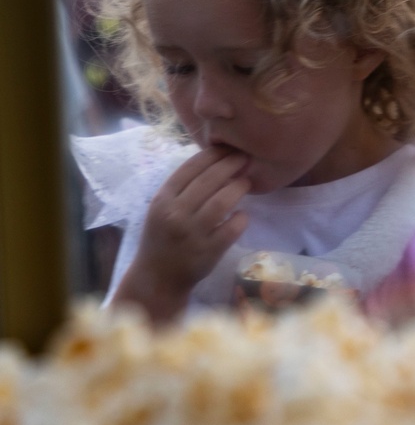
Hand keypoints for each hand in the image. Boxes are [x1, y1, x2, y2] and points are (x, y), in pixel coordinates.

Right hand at [113, 148, 251, 323]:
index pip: (190, 167)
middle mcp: (175, 214)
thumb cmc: (162, 236)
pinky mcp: (208, 252)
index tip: (228, 148)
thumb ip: (182, 187)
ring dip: (239, 187)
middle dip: (231, 165)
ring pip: (223, 202)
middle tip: (245, 158)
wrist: (158, 277)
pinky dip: (241, 218)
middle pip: (209, 180)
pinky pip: (232, 228)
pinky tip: (243, 214)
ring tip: (246, 182)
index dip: (213, 154)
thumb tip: (214, 159)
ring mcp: (192, 234)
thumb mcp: (162, 208)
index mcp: (162, 199)